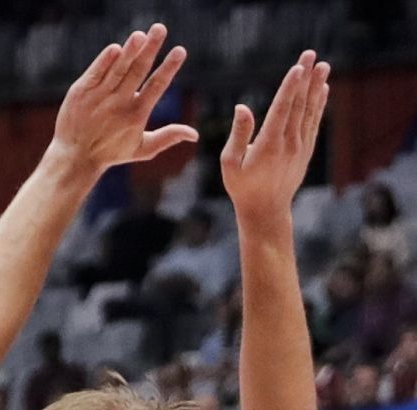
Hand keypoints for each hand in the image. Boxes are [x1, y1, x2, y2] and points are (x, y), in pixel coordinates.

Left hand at [49, 24, 195, 175]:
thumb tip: (195, 134)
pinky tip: (116, 48)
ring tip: (140, 34)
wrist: (74, 157)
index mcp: (137, 113)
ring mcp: (98, 97)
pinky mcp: (80, 92)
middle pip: (138, 71)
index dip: (169, 67)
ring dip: (129, 51)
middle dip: (150, 48)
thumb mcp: (142, 149)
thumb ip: (168, 137)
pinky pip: (95, 72)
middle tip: (160, 28)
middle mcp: (118, 103)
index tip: (180, 50)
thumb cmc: (110, 153)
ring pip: (117, 69)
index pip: (157, 85)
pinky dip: (104, 61)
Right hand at [221, 51, 330, 221]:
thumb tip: (242, 107)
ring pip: (310, 110)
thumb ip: (238, 133)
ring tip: (323, 66)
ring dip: (317, 86)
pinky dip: (320, 104)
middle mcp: (289, 142)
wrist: (266, 210)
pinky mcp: (306, 150)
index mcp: (269, 144)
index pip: (282, 109)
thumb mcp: (230, 162)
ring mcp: (301, 146)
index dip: (290, 87)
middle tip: (311, 55)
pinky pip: (315, 121)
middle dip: (305, 78)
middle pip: (300, 104)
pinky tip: (323, 89)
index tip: (298, 67)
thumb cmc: (242, 186)